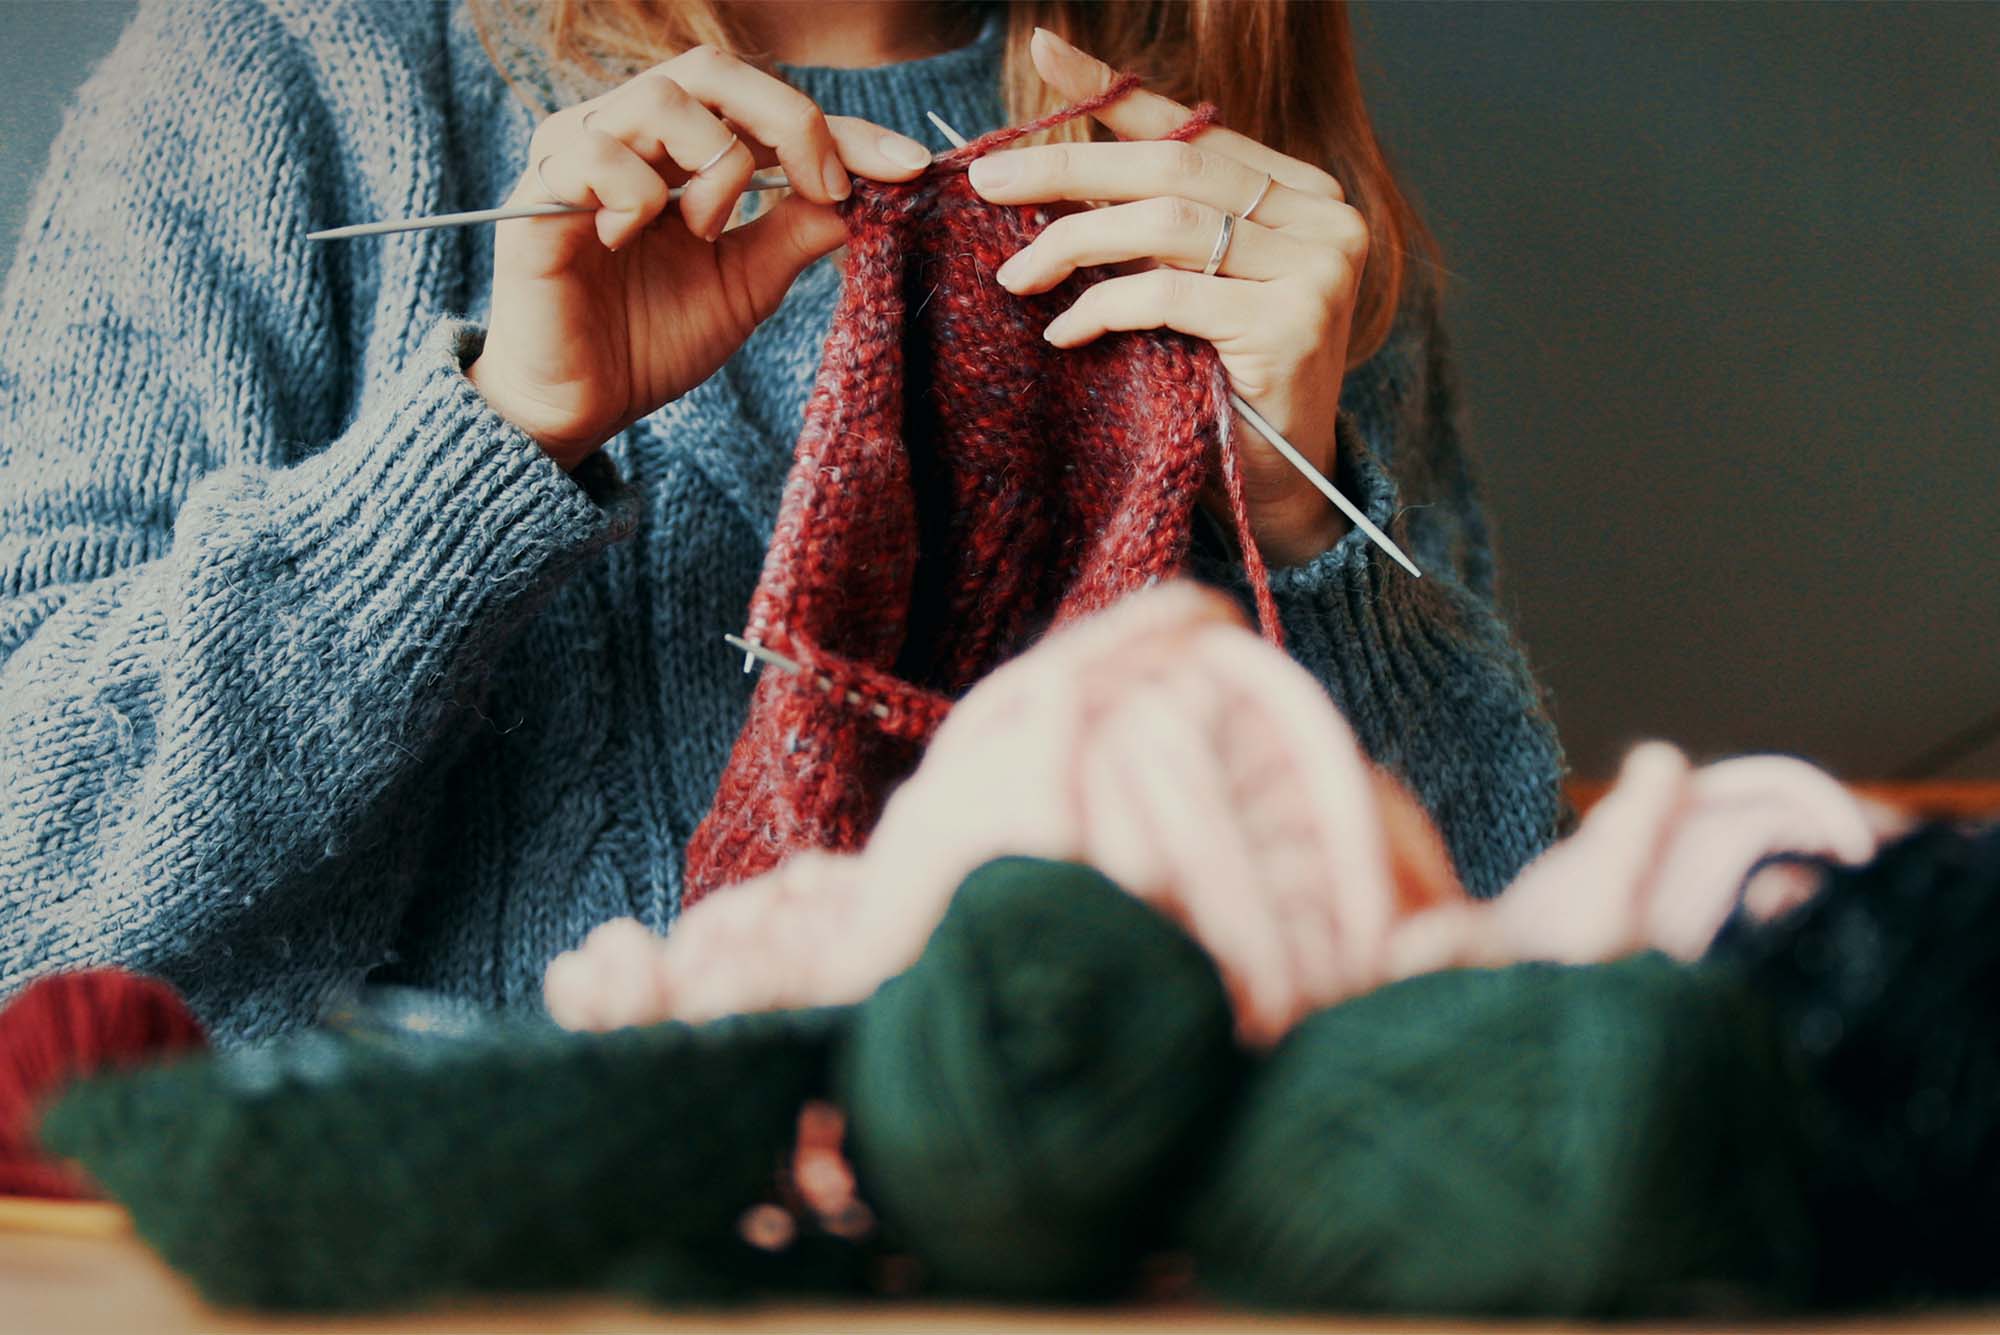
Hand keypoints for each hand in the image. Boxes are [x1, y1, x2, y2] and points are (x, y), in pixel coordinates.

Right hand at [468, 46, 934, 469]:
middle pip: (714, 70)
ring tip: (703, 232)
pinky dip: (635, 196)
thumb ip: (798, 230)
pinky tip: (624, 241)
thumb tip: (872, 193)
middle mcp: (630, 133)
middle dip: (788, 122)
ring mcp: (581, 151)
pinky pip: (600, 153)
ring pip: (666, 101)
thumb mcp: (748, 283)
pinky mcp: (540, 188)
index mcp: (680, 151)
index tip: (908, 166)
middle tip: (822, 189)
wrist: (580, 406)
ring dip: (714, 168)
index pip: (767, 109)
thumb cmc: (653, 342)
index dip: (842, 129)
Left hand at [967, 29, 1367, 565]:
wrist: (1283, 488)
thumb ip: (1149, 225)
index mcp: (1302, 194)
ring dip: (1073, 242)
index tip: (1042, 52)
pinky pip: (1170, 296)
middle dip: (1068, 168)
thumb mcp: (1187, 287)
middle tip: (988, 179)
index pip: (1193, 131)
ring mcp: (1317, 271)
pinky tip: (1064, 331)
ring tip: (1014, 272)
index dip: (1114, 91)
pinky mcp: (1292, 327)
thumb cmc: (1225, 385)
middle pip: (1173, 168)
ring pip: (1166, 226)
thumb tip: (1051, 164)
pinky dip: (1105, 308)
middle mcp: (1323, 220)